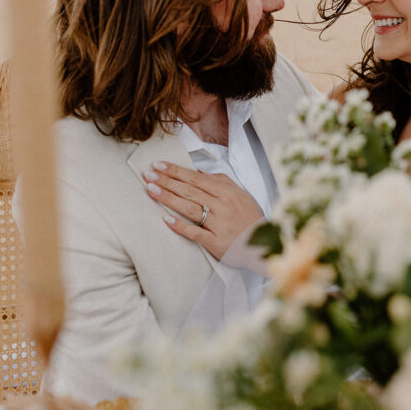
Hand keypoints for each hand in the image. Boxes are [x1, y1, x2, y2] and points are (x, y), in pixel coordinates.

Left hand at [142, 161, 263, 258]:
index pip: (196, 178)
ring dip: (169, 198)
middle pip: (190, 191)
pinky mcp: (216, 242)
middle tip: (148, 174)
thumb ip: (220, 181)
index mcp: (226, 192)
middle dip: (167, 181)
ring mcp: (218, 224)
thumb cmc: (250, 218)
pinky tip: (165, 219)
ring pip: (190, 208)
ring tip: (151, 190)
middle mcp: (222, 206)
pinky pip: (195, 232)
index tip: (158, 165)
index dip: (176, 171)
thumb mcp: (240, 194)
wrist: (262, 245)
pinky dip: (180, 226)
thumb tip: (199, 171)